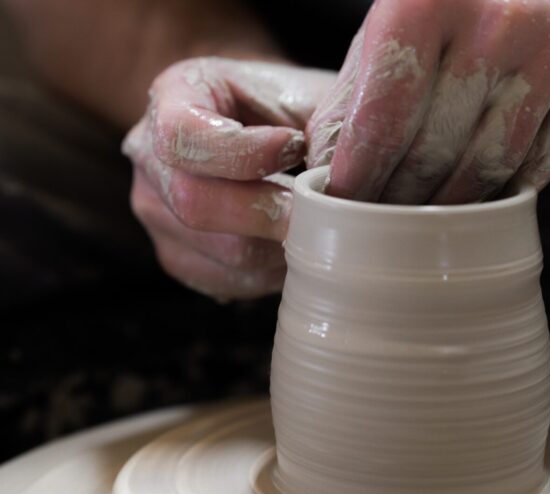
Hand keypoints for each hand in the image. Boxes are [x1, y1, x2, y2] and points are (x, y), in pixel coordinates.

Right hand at [123, 57, 335, 299]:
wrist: (267, 127)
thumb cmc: (290, 108)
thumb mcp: (309, 95)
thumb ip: (324, 127)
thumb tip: (337, 182)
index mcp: (173, 95)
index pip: (183, 135)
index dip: (244, 152)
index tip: (296, 146)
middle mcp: (148, 155)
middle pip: (194, 203)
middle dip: (268, 212)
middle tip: (318, 208)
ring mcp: (155, 210)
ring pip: (220, 251)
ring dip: (278, 245)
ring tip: (311, 223)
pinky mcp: (177, 254)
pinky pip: (226, 279)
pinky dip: (271, 270)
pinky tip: (289, 243)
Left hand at [307, 0, 549, 203]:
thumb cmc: (458, 0)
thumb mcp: (396, 24)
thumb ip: (358, 93)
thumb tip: (324, 172)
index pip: (385, 119)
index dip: (361, 178)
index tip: (346, 212)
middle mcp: (501, 15)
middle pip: (437, 152)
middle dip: (402, 200)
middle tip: (386, 224)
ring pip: (492, 166)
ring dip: (453, 206)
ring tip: (430, 218)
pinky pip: (546, 162)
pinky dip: (510, 189)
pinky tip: (486, 195)